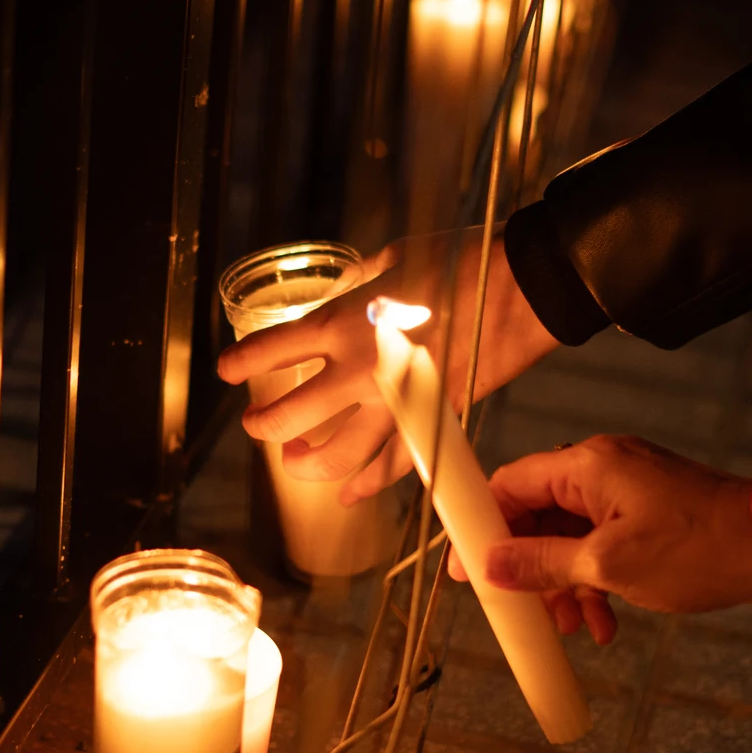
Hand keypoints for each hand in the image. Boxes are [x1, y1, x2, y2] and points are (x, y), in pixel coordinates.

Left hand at [216, 226, 558, 504]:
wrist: (524, 287)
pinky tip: (348, 494)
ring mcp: (395, 405)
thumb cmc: (460, 261)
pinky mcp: (432, 423)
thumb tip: (339, 295)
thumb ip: (355, 285)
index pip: (269, 353)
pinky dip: (365, 486)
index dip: (240, 365)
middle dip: (264, 427)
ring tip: (294, 461)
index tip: (227, 371)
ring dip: (306, 465)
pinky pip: (390, 468)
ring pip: (335, 457)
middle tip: (257, 425)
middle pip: (288, 419)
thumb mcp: (393, 258)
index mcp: (342, 322)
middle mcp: (358, 371)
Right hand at [448, 437, 751, 635]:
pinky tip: (606, 623)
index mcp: (586, 466)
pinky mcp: (646, 510)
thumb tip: (490, 565)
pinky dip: (596, 580)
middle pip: (536, 514)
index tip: (469, 571)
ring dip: (564, 584)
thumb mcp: (608, 565)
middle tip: (523, 611)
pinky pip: (601, 542)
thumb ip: (543, 562)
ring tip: (574, 628)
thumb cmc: (697, 549)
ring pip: (569, 536)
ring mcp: (626, 489)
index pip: (509, 485)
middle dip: (528, 567)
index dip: (483, 528)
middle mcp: (601, 468)